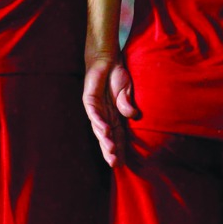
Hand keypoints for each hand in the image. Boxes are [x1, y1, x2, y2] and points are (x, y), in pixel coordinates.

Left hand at [82, 52, 138, 166]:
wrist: (107, 59)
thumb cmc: (117, 76)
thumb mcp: (127, 91)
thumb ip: (127, 104)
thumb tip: (133, 115)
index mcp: (114, 117)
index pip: (117, 136)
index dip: (119, 149)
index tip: (122, 164)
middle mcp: (104, 116)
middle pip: (106, 137)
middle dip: (110, 150)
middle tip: (115, 164)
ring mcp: (96, 109)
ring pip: (99, 128)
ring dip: (105, 139)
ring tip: (111, 150)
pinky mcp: (89, 100)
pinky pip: (94, 113)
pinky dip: (99, 122)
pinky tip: (105, 130)